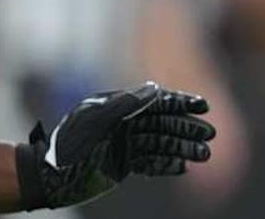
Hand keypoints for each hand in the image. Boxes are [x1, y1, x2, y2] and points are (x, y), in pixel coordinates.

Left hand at [17, 82, 215, 208]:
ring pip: (159, 143)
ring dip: (182, 147)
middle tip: (210, 134)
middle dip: (186, 127)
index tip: (203, 105)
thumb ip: (127, 104)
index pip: (154, 101)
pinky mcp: (121, 163)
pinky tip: (182, 166)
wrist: (53, 174)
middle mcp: (122, 123)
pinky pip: (149, 161)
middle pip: (162, 123)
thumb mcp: (98, 120)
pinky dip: (165, 164)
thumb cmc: (72, 144)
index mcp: (116, 107)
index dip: (179, 102)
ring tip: (204, 154)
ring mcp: (123, 143)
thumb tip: (155, 89)